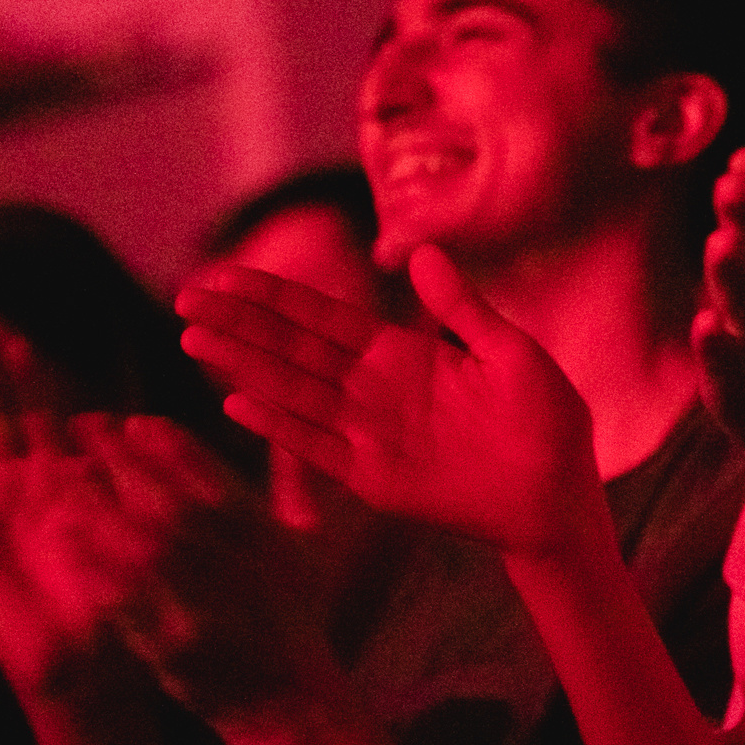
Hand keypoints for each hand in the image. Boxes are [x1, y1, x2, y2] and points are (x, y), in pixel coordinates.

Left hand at [33, 413, 339, 729]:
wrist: (289, 702)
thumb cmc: (289, 620)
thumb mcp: (303, 548)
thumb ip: (282, 490)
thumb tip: (249, 440)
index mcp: (263, 532)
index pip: (210, 471)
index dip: (165, 442)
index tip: (135, 424)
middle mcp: (233, 561)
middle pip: (164, 494)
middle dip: (120, 458)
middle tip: (84, 432)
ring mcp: (201, 601)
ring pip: (135, 540)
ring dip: (96, 505)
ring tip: (66, 481)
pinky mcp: (171, 641)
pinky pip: (120, 595)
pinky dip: (92, 565)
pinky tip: (67, 543)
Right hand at [177, 246, 601, 558]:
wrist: (559, 493)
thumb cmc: (545, 421)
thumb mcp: (507, 351)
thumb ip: (461, 307)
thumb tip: (422, 252)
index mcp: (399, 354)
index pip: (321, 317)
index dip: (271, 296)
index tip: (221, 275)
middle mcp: (373, 391)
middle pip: (292, 349)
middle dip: (239, 325)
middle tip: (184, 300)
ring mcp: (370, 435)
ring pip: (293, 393)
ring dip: (245, 367)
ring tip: (194, 340)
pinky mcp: (377, 478)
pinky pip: (319, 449)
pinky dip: (281, 426)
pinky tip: (240, 403)